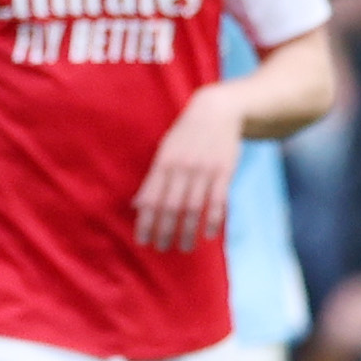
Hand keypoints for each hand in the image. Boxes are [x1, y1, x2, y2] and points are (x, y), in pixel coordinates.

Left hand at [133, 85, 244, 250]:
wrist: (217, 111)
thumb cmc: (185, 134)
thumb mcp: (164, 150)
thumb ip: (152, 179)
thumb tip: (137, 204)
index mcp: (164, 163)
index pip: (151, 198)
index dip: (146, 221)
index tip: (142, 241)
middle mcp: (182, 168)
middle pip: (171, 206)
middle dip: (164, 230)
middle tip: (160, 249)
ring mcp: (204, 170)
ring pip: (194, 207)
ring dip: (188, 231)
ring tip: (184, 248)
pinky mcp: (224, 172)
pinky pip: (218, 201)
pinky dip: (214, 219)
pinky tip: (210, 235)